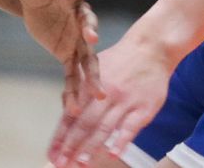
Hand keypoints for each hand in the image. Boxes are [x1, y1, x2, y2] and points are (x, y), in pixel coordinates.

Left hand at [16, 0, 101, 114]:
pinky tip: (72, 108)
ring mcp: (76, 40)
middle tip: (92, 40)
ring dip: (92, 77)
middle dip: (89, 34)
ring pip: (86, 60)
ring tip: (100, 94)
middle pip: (87, 30)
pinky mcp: (68, 54)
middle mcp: (78, 20)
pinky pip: (71, 75)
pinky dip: (73, 90)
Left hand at [47, 32, 174, 166]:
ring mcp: (124, 102)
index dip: (60, 136)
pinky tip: (113, 154)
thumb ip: (80, 89)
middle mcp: (104, 95)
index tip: (51, 154)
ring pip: (105, 127)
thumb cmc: (121, 59)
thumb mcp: (94, 67)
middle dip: (70, 146)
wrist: (151, 47)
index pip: (70, 116)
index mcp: (89, 86)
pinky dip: (121, 140)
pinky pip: (131, 126)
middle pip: (84, 124)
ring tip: (80, 163)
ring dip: (91, 147)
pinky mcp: (144, 108)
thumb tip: (66, 109)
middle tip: (61, 164)